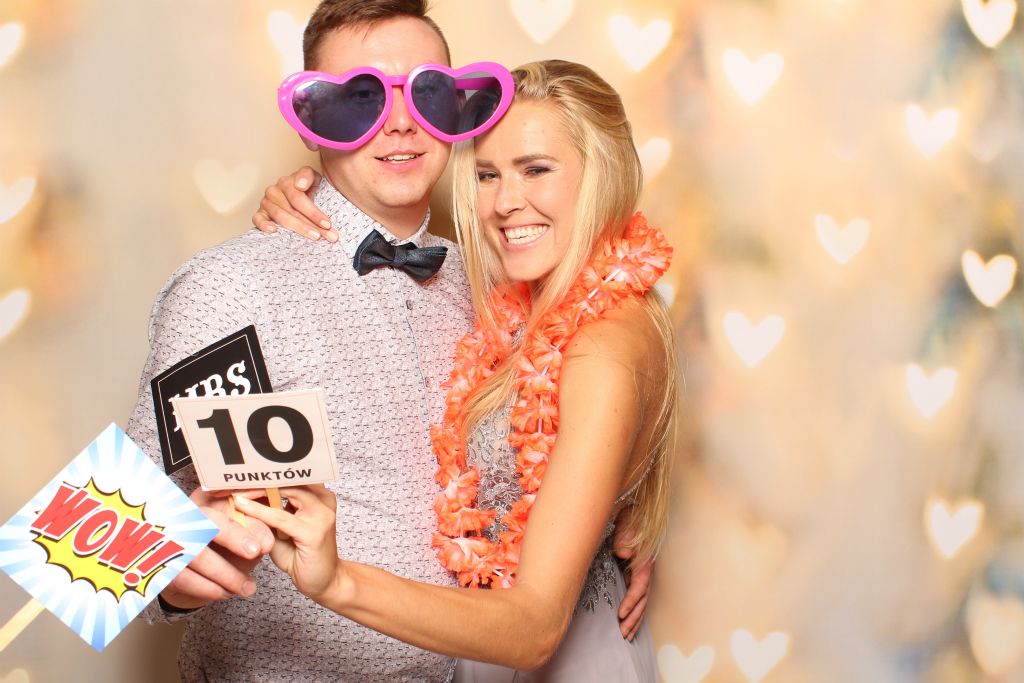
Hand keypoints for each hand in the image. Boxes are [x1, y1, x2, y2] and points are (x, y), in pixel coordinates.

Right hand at [159, 487, 274, 609]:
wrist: (186, 563)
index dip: (247, 522)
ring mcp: (168, 540)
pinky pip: (184, 578)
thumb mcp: (239, 529)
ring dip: (225, 574)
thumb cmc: (221, 541)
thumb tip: (270, 535)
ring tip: (248, 588)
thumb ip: (253, 526)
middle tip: (256, 554)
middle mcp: (182, 515)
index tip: (267, 543)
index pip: (225, 504)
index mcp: (204, 499)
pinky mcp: (161, 566)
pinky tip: (226, 593)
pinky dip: (207, 588)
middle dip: (233, 538)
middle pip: (205, 522)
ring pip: (196, 555)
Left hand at [233, 486, 341, 602]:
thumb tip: (240, 496)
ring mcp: (321, 513)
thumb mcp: (282, 529)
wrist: (325, 582)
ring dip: (253, 491)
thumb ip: (270, 511)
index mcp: (318, 495)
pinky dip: (258, 511)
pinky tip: (240, 506)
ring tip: (229, 491)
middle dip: (253, 479)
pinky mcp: (313, 531)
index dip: (260, 474)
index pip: (287, 476)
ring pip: (282, 491)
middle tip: (225, 483)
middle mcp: (323, 499)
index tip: (233, 477)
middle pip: (285, 479)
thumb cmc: (302, 556)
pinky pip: (280, 516)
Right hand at [252, 167, 335, 241]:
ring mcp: (266, 202)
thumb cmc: (308, 189)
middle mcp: (274, 191)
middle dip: (310, 225)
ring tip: (313, 236)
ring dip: (297, 228)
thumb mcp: (313, 179)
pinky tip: (274, 230)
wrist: (300, 195)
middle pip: (292, 210)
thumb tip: (300, 184)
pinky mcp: (260, 213)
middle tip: (324, 235)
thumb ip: (308, 176)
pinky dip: (263, 224)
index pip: (298, 199)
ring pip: (280, 216)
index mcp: (287, 182)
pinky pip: (257, 218)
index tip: (327, 224)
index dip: (313, 212)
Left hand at [612, 506, 652, 640]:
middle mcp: (645, 573)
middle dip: (633, 619)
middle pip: (642, 601)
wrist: (634, 516)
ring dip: (635, 619)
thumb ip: (624, 541)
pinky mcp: (635, 576)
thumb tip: (623, 553)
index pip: (638, 588)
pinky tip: (628, 621)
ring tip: (626, 635)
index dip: (630, 602)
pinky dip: (634, 611)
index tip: (621, 614)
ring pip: (641, 603)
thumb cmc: (631, 523)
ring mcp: (641, 576)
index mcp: (644, 564)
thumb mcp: (626, 528)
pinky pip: (636, 598)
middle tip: (623, 633)